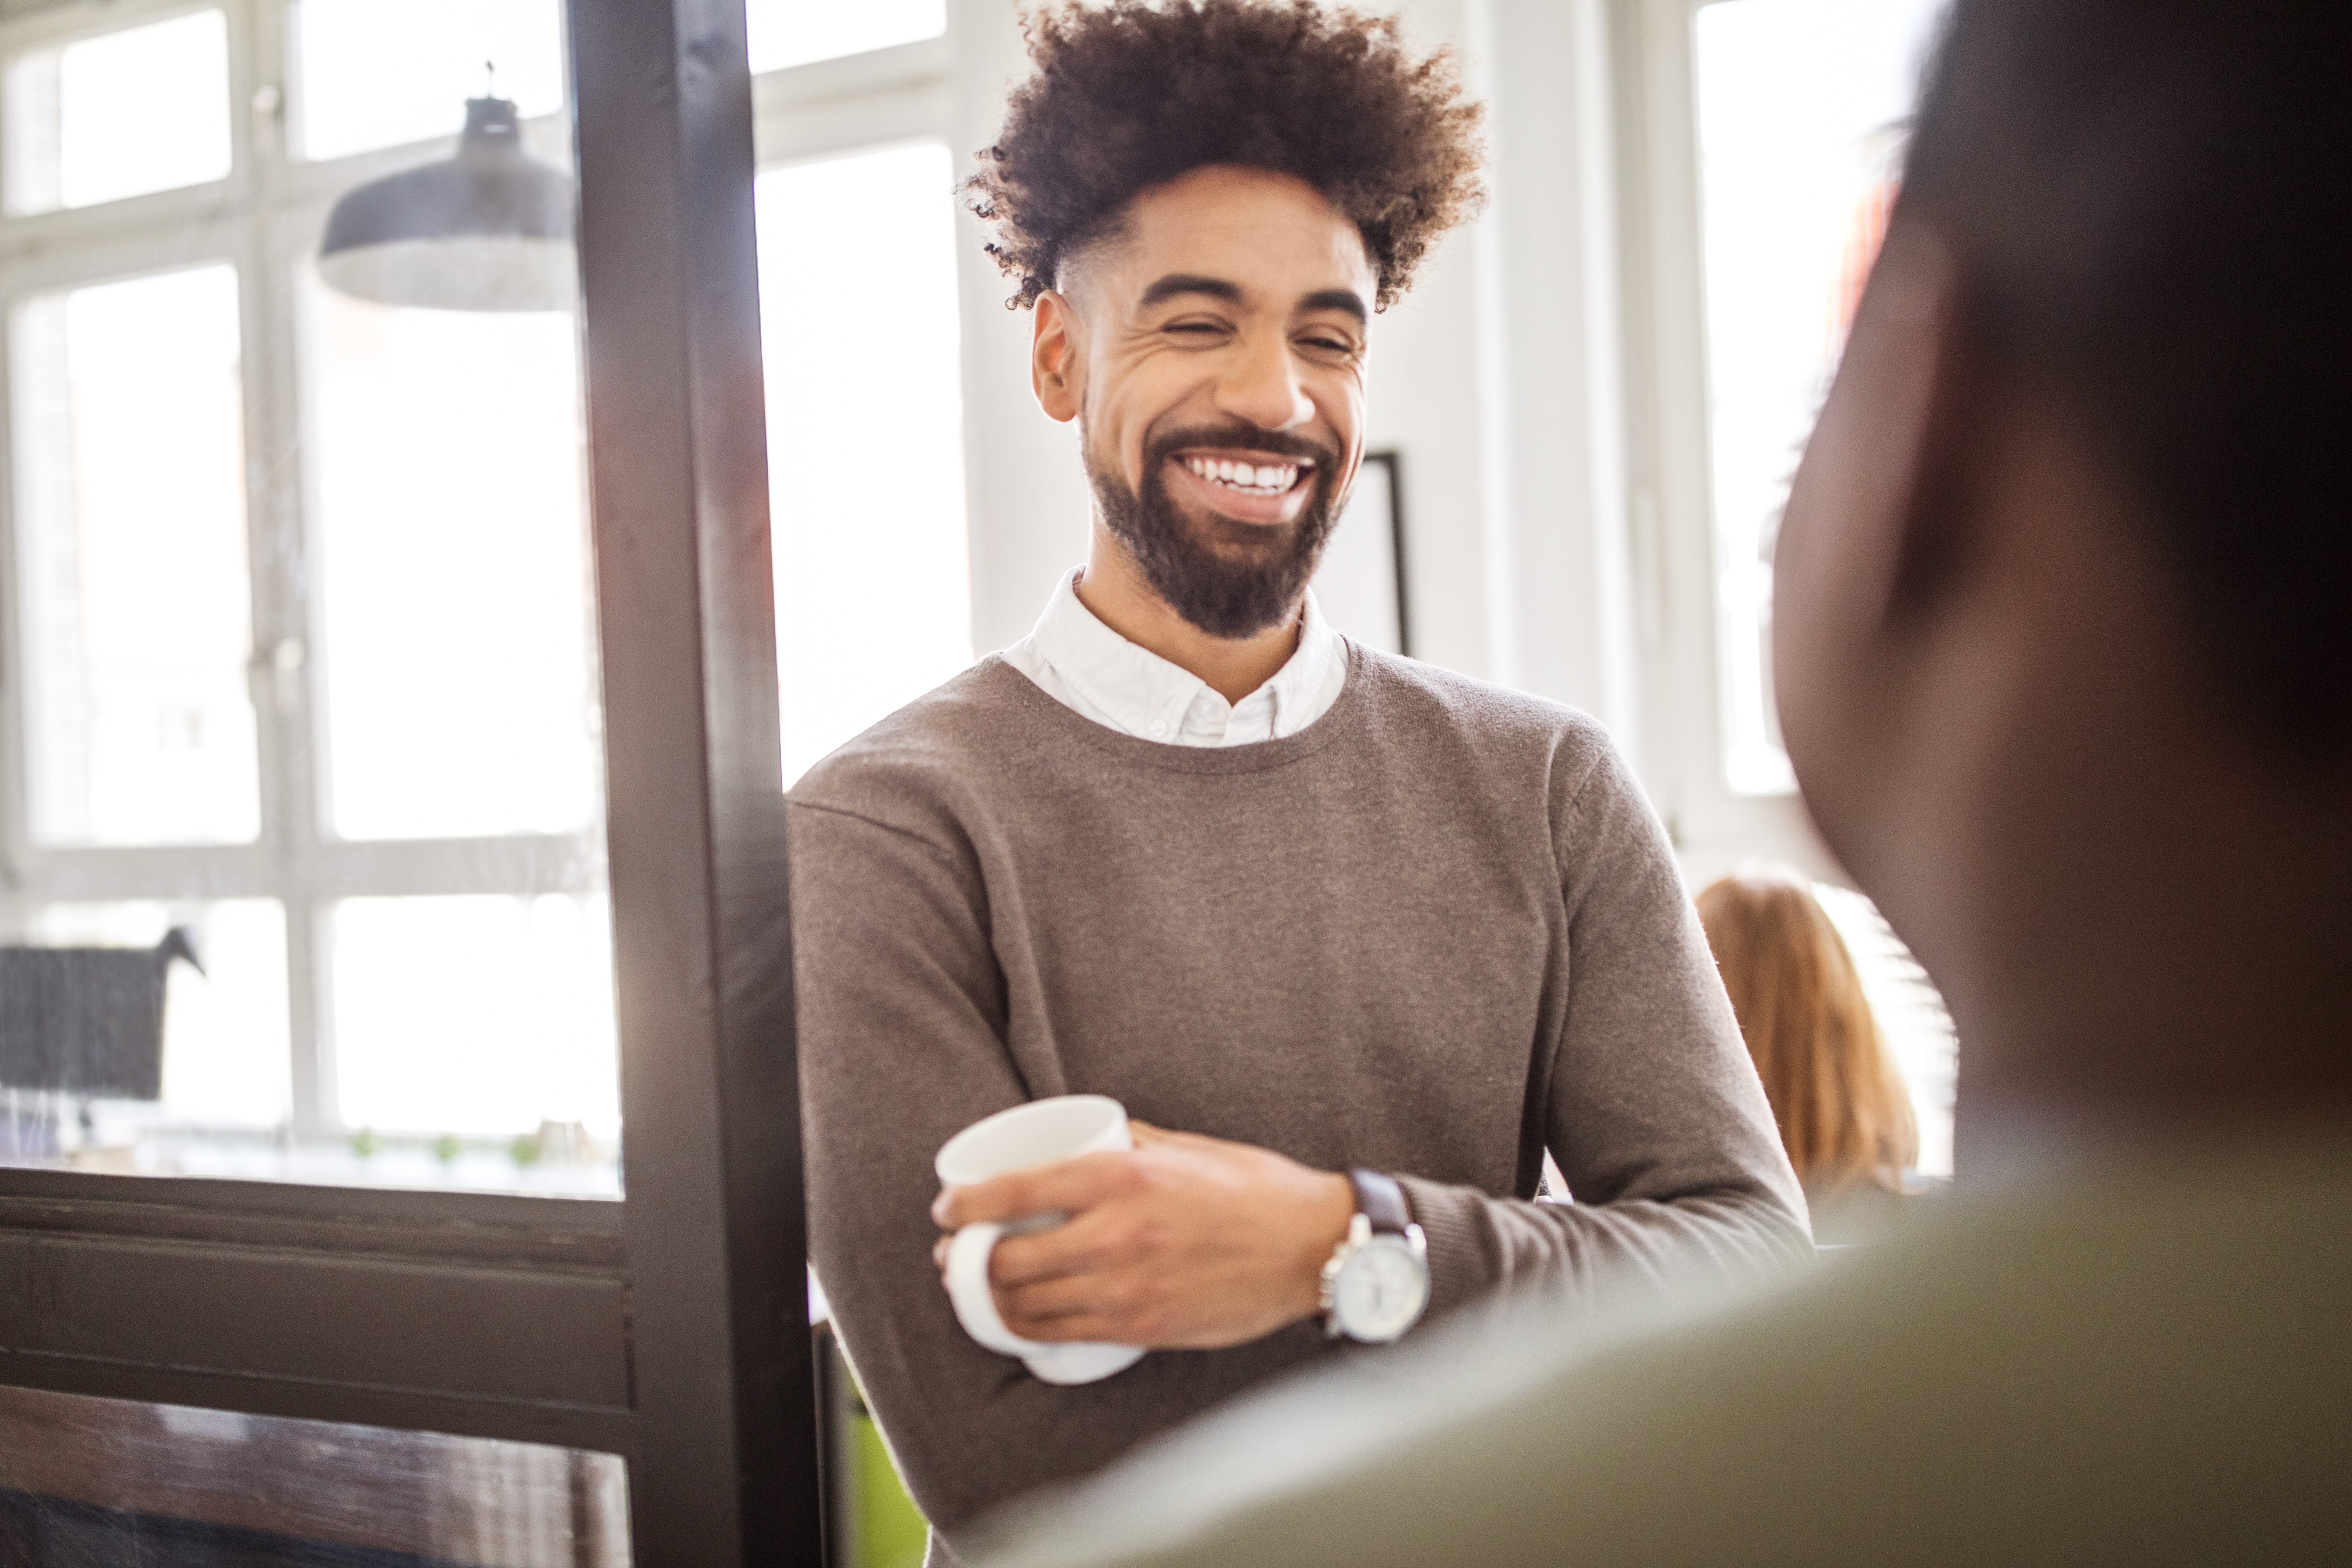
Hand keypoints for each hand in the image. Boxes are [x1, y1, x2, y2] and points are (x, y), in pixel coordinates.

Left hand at [930, 1121, 1353, 1349]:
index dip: (966, 1205)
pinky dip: (1030, 1329)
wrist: (1312, 1247)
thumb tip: (1084, 1140)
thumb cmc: (1253, 1189)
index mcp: (1122, 1178)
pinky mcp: (1144, 1328)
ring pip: (1028, 1305)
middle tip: (957, 1255)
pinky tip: (1022, 1319)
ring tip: (982, 1289)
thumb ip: (1128, 1143)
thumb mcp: (1184, 1147)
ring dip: (992, 1300)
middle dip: (968, 1260)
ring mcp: (1128, 1288)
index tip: (948, 1210)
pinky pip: (1064, 1335)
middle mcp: (1116, 1234)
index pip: (1015, 1192)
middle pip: (1008, 1259)